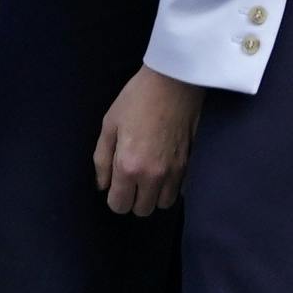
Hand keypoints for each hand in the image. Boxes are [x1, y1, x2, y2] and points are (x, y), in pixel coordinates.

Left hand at [93, 65, 203, 215]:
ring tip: (148, 176)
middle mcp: (153, 176)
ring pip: (163, 203)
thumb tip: (102, 185)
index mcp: (128, 166)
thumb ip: (102, 160)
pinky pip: (179, 190)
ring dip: (153, 195)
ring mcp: (175, 172)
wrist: (174, 82)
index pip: (119, 205)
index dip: (114, 197)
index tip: (115, 183)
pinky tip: (163, 169)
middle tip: (130, 179)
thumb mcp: (109, 125)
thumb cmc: (136, 99)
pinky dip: (170, 186)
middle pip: (142, 210)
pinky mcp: (190, 164)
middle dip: (133, 199)